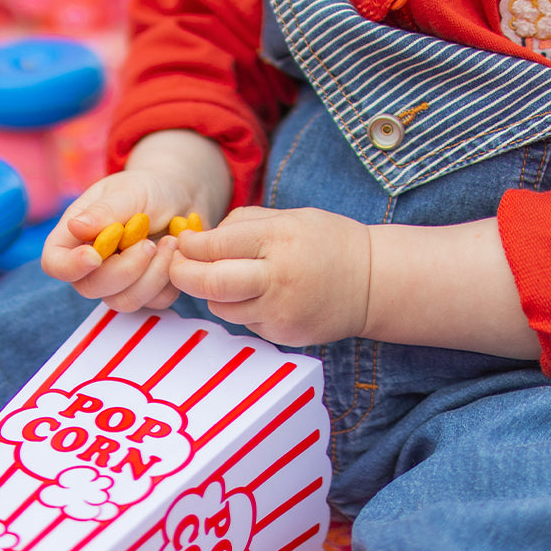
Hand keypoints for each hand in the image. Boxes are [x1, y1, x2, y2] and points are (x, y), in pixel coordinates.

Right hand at [40, 129, 231, 312]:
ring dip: (152, 275)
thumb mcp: (129, 191)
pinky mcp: (147, 290)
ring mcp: (118, 282)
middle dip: (125, 269)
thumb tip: (75, 227)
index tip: (95, 255)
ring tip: (170, 243)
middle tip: (149, 243)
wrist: (181, 197)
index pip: (55, 263)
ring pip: (125, 300)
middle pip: (91, 288)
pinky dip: (170, 279)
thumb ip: (105, 210)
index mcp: (75, 236)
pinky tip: (176, 252)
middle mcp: (92, 265)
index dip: (70, 266)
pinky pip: (155, 301)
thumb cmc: (148, 189)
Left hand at [168, 206, 370, 346]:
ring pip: (221, 307)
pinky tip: (260, 295)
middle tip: (177, 266)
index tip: (184, 242)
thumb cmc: (328, 242)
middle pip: (209, 283)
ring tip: (227, 278)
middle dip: (182, 274)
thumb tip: (198, 239)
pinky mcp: (283, 334)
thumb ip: (243, 224)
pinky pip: (244, 321)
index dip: (190, 245)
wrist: (373, 283)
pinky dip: (241, 307)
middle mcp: (278, 277)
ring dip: (212, 293)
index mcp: (279, 239)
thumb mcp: (290, 217)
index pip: (215, 245)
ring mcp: (281, 311)